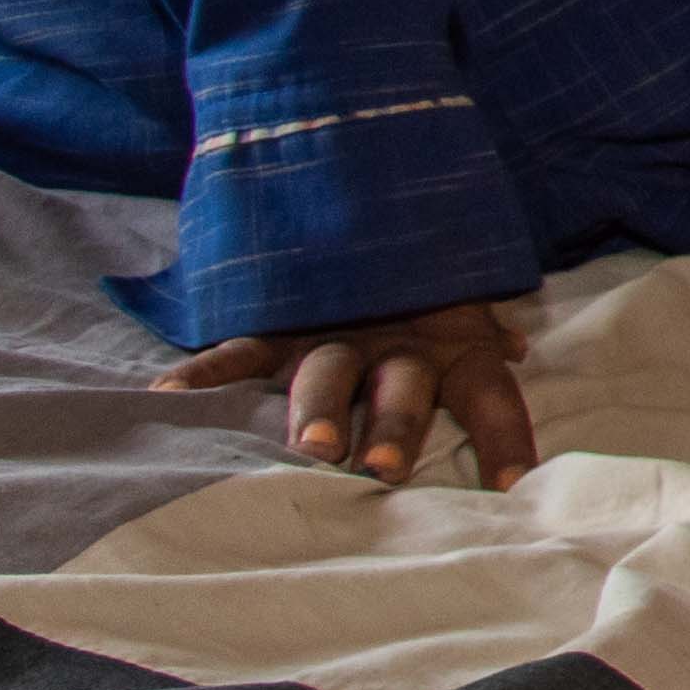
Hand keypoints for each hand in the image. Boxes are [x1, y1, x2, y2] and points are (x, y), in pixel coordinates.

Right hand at [160, 298, 543, 484]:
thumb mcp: (465, 308)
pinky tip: (171, 399)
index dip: (505, 435)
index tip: (515, 483)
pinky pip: (241, 352)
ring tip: (312, 447)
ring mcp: (335, 336)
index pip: (489, 395)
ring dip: (320, 411)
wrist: (369, 206)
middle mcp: (396, 345)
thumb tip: (518, 350)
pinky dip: (205, 377)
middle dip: (394, 427)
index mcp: (451, 347)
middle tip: (381, 467)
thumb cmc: (426, 286)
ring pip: (328, 376)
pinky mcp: (281, 329)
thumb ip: (486, 339)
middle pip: (402, 389)